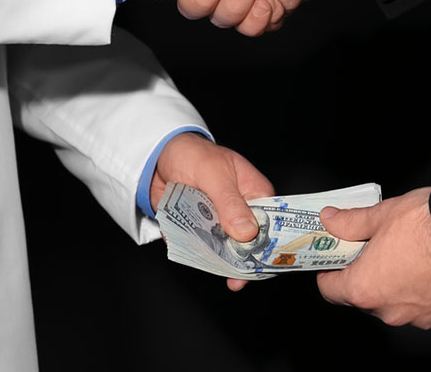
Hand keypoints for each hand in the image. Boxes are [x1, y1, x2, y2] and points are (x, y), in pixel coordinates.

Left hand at [151, 132, 274, 289]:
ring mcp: (222, 222)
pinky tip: (187, 248)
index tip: (256, 265)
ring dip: (214, 257)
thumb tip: (247, 232)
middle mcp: (242, 211)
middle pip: (249, 244)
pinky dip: (194, 250)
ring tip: (205, 257)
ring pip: (224, 250)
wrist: (160, 157)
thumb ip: (229, 202)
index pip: (270, 225)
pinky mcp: (202, 229)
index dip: (266, 246)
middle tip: (230, 276)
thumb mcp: (213, 174)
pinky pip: (202, 248)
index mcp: (255, 194)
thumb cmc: (194, 155)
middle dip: (239, 259)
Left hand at [316, 187, 430, 328]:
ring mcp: (417, 317)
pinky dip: (420, 291)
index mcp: (365, 288)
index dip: (329, 272)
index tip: (333, 261)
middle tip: (373, 250)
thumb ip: (349, 222)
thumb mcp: (380, 215)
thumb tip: (331, 220)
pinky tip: (428, 268)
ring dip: (394, 285)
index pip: (331, 290)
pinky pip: (422, 306)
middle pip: (364, 297)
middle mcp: (389, 311)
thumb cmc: (428, 225)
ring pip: (394, 302)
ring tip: (405, 256)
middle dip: (366, 275)